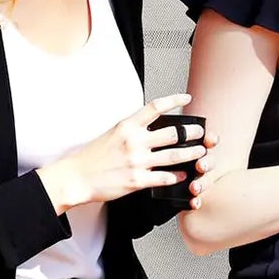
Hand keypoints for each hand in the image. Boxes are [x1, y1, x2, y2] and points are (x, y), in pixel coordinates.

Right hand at [39, 96, 207, 212]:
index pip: (156, 107)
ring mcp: (137, 162)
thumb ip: (132, 129)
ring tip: (201, 152)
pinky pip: (164, 177)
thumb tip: (151, 126)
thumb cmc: (91, 157)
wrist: (76, 178)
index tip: (187, 98)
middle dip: (192, 132)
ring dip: (191, 153)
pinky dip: (176, 176)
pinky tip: (183, 175)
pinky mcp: (137, 181)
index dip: (175, 100)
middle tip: (201, 132)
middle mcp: (134, 142)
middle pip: (173, 133)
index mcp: (127, 126)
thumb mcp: (111, 134)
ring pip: (174, 155)